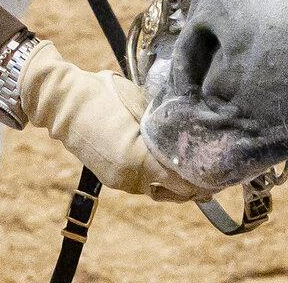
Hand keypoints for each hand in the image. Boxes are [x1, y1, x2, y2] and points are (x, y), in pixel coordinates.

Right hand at [19, 40, 212, 202]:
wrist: (62, 101)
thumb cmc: (102, 95)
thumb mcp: (139, 103)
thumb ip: (166, 121)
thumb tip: (194, 126)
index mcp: (138, 160)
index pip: (184, 180)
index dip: (206, 177)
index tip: (224, 170)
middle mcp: (130, 178)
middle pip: (175, 192)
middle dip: (196, 184)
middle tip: (218, 173)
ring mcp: (120, 181)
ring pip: (160, 191)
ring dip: (179, 185)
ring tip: (199, 174)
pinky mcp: (112, 178)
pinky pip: (145, 184)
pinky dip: (160, 180)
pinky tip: (171, 168)